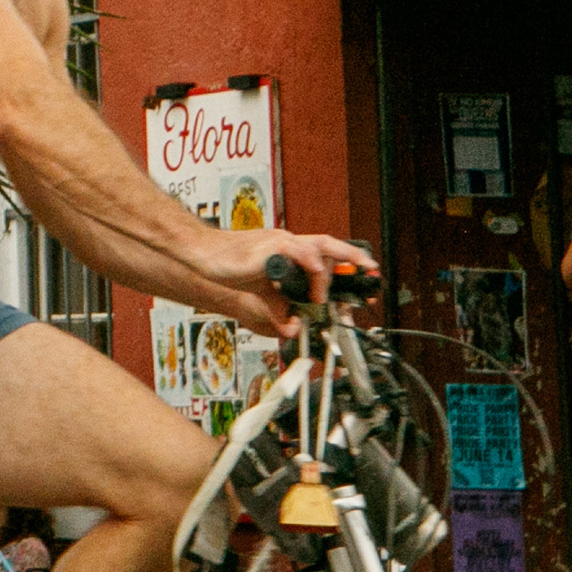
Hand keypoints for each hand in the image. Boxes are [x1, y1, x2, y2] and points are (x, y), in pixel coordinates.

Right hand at [208, 230, 378, 334]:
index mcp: (289, 251)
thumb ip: (279, 308)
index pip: (325, 253)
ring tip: (322, 296)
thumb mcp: (261, 293)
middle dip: (354, 260)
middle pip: (330, 245)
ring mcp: (281, 243)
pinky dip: (312, 268)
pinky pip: (301, 253)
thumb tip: (292, 328)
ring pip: (320, 248)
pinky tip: (311, 284)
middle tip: (370, 274)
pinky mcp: (271, 247)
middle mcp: (289, 243)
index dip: (347, 263)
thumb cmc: (226, 265)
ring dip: (327, 275)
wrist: (201, 254)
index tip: (366, 275)